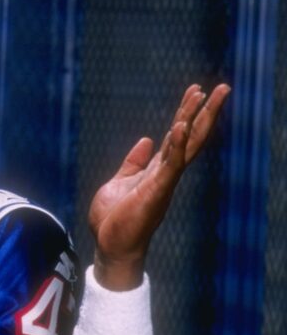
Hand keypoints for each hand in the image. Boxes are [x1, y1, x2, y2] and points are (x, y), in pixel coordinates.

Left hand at [88, 83, 230, 289]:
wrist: (110, 247)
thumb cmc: (114, 220)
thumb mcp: (119, 183)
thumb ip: (133, 163)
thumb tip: (146, 141)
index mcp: (157, 170)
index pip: (177, 136)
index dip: (187, 113)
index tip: (197, 90)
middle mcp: (166, 174)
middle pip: (191, 136)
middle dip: (205, 111)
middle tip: (224, 87)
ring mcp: (163, 182)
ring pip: (186, 146)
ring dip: (196, 120)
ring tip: (207, 96)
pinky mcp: (156, 192)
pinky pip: (170, 165)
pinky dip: (175, 145)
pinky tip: (180, 125)